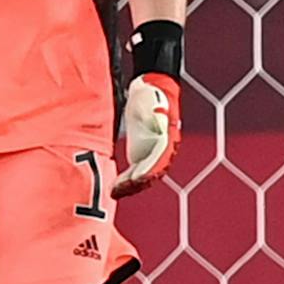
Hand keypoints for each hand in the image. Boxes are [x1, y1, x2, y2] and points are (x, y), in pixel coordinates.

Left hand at [111, 74, 180, 197]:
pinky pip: (137, 172)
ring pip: (144, 175)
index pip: (161, 159)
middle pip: (152, 172)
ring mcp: (153, 153)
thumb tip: (158, 115)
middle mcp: (163, 149)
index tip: (136, 178)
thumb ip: (156, 112)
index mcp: (168, 138)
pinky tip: (115, 187)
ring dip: (131, 186)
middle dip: (137, 184)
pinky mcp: (142, 155)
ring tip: (114, 192)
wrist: (150, 91)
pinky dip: (127, 181)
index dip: (149, 171)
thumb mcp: (154, 102)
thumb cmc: (153, 96)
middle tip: (119, 190)